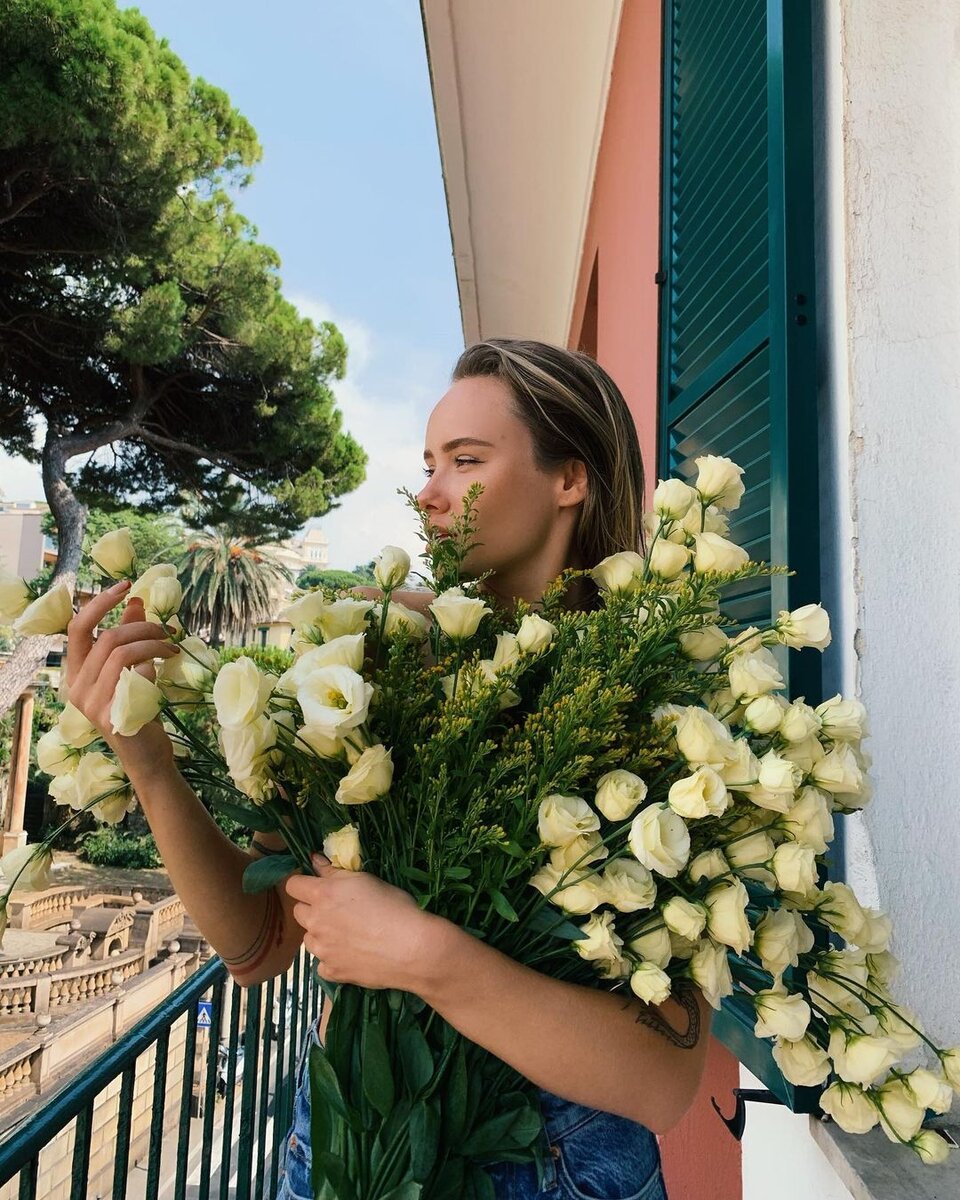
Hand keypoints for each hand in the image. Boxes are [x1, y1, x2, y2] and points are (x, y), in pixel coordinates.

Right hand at [65, 581, 179, 766]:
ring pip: (123, 654)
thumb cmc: (139, 707)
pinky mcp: (112, 717)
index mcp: (78, 672)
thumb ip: (130, 636)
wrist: (147, 754)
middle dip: (143, 627)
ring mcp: (93, 704)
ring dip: (154, 644)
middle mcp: (78, 688)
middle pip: (108, 638)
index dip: (100, 603)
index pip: (77, 628)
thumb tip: (136, 600)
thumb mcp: (133, 668)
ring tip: (173, 647)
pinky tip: (161, 676)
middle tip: (168, 630)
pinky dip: (153, 671)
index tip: (126, 585)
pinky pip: (136, 679)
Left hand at [284, 856, 444, 992]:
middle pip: (298, 912)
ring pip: (308, 939)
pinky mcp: (331, 971)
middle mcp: (316, 922)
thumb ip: (335, 871)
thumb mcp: (366, 880)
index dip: (304, 884)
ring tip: (346, 935)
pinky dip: (332, 960)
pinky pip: (322, 964)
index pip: (293, 885)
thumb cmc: (394, 906)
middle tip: (337, 910)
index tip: (317, 886)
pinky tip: (351, 956)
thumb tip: (315, 860)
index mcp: (323, 894)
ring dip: (320, 935)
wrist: (411, 948)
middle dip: (313, 909)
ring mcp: (322, 950)